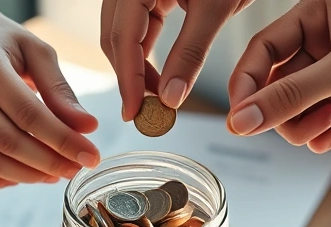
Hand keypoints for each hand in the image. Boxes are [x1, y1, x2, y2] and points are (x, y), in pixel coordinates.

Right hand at [0, 0, 100, 185]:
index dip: (63, 141)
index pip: (29, 114)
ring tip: (52, 174)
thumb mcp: (33, 50)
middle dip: (48, 163)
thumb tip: (87, 129)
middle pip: (7, 142)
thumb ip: (59, 90)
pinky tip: (18, 176)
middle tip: (74, 170)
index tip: (90, 156)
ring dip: (24, 176)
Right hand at [101, 0, 254, 119]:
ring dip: (136, 68)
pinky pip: (138, 25)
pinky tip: (160, 76)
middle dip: (129, 77)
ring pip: (123, 33)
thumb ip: (190, 53)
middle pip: (115, 37)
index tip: (134, 114)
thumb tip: (170, 99)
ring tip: (157, 99)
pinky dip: (146, 52)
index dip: (128, 80)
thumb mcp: (215, 8)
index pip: (122, 38)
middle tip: (147, 113)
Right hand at [226, 0, 330, 152]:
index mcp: (314, 14)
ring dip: (307, 124)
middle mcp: (318, 42)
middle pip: (275, 87)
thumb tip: (242, 121)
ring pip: (293, 110)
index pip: (263, 50)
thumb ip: (292, 94)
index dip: (247, 84)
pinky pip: (316, 123)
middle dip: (287, 112)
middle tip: (304, 125)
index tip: (241, 118)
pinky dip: (322, 133)